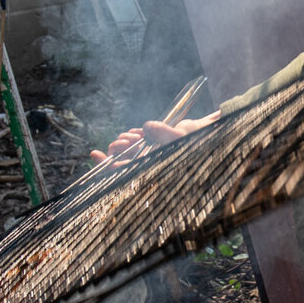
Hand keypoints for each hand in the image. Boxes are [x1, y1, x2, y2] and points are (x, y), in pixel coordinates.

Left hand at [88, 113, 216, 163]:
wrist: (208, 136)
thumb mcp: (182, 140)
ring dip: (125, 141)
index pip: (122, 174)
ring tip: (134, 137)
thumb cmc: (197, 144)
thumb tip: (147, 128)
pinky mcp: (151, 142)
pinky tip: (138, 134)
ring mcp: (148, 154)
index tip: (95, 155)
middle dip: (117, 150)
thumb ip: (165, 135)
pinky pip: (133, 139)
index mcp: (151, 174)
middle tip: (123, 142)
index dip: (106, 166)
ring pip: (125, 149)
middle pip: (120, 161)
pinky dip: (132, 135)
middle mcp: (148, 166)